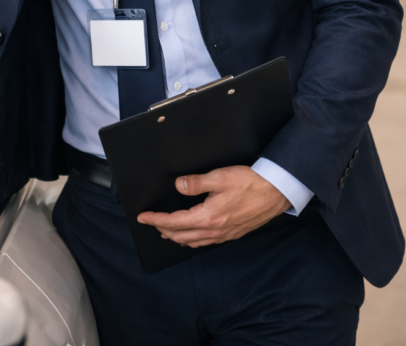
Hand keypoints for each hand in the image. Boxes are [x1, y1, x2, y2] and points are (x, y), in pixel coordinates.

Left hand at [137, 166, 289, 248]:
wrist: (276, 192)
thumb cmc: (249, 182)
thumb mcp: (220, 177)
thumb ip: (196, 183)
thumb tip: (178, 186)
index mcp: (208, 217)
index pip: (174, 222)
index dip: (156, 220)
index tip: (143, 217)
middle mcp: (214, 230)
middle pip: (181, 235)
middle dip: (163, 229)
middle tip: (151, 223)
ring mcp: (224, 234)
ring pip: (193, 242)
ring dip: (177, 237)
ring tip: (166, 232)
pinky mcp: (232, 233)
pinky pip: (206, 242)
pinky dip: (192, 240)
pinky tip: (192, 235)